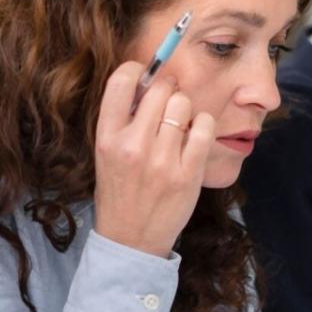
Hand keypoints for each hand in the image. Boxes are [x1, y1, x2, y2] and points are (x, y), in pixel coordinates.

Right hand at [92, 62, 215, 257]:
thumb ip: (122, 119)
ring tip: (179, 124)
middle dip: (167, 89)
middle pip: (160, 89)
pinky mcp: (188, 173)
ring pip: (183, 104)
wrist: (131, 240)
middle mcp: (133, 146)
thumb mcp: (107, 154)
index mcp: (107, 138)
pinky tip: (194, 136)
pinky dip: (203, 125)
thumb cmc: (120, 192)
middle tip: (168, 101)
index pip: (120, 82)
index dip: (137, 71)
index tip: (145, 76)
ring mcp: (162, 160)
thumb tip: (147, 79)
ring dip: (185, 109)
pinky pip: (204, 127)